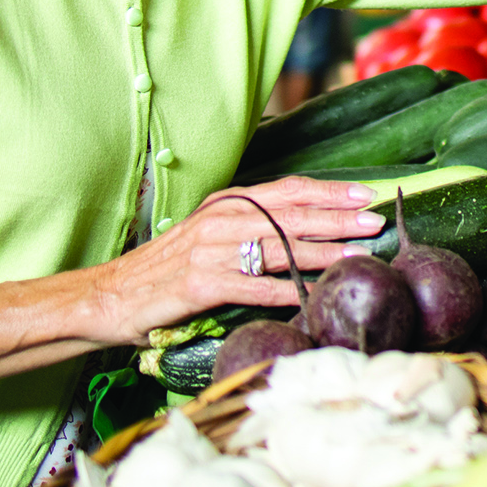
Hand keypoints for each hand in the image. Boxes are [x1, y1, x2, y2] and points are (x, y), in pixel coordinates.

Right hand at [84, 176, 385, 343]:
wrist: (112, 295)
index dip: (329, 192)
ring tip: (357, 256)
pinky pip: (252, 287)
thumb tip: (303, 229)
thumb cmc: (166, 268)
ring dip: (322, 253)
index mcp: (227, 204)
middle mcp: (221, 220)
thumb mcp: (209, 235)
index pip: (288, 190)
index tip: (364, 194)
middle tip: (374, 222)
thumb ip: (249, 227)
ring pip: (280, 249)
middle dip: (338, 219)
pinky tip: (309, 295)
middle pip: (292, 215)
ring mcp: (210, 251)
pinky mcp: (199, 284)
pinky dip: (283, 291)